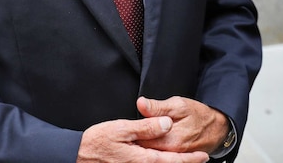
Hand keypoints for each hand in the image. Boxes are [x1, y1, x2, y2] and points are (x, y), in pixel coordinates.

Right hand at [76, 117, 209, 162]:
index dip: (189, 159)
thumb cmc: (98, 142)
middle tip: (200, 159)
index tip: (203, 157)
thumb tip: (167, 124)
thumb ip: (146, 127)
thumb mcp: (122, 129)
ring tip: (186, 160)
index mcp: (143, 158)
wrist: (79, 155)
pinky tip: (162, 159)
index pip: (173, 160)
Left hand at [136, 96, 225, 153]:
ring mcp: (176, 156)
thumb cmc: (199, 115)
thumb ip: (157, 107)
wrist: (217, 128)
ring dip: (145, 147)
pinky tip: (151, 144)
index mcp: (171, 139)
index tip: (126, 128)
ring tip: (139, 139)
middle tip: (129, 133)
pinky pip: (162, 157)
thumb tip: (141, 103)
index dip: (133, 133)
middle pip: (146, 150)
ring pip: (153, 155)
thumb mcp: (178, 105)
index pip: (142, 140)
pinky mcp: (179, 158)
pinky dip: (154, 151)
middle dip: (137, 141)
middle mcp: (173, 152)